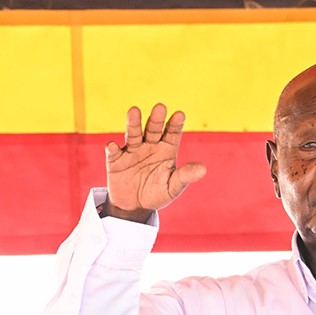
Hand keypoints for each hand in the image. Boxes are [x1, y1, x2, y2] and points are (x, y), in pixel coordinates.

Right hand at [103, 104, 205, 222]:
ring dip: (133, 123)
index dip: (175, 124)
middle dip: (156, 119)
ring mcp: (132, 151)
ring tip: (134, 111)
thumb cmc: (157, 194)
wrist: (134, 207)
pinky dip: (112, 148)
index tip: (180, 115)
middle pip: (153, 129)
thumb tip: (203, 169)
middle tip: (160, 107)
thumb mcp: (173, 188)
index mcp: (166, 150)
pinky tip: (112, 145)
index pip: (172, 134)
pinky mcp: (115, 160)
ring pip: (133, 134)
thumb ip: (185, 177)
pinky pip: (113, 152)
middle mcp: (150, 145)